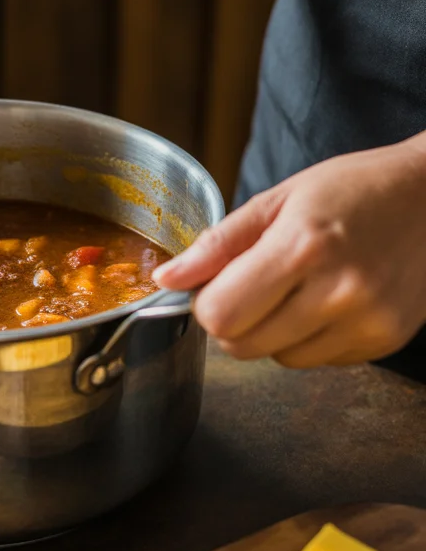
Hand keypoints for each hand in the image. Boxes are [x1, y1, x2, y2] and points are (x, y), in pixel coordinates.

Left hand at [153, 138, 425, 366]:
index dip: (206, 302)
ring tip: (300, 286)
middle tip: (256, 283)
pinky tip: (331, 299)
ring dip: (273, 332)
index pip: (220, 314)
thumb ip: (218, 244)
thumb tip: (167, 279)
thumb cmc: (355, 189)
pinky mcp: (383, 342)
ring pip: (278, 360)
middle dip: (234, 320)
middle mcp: (338, 292)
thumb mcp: (279, 199)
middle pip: (241, 346)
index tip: (217, 282)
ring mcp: (366, 323)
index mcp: (302, 246)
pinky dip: (310, 338)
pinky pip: (318, 361)